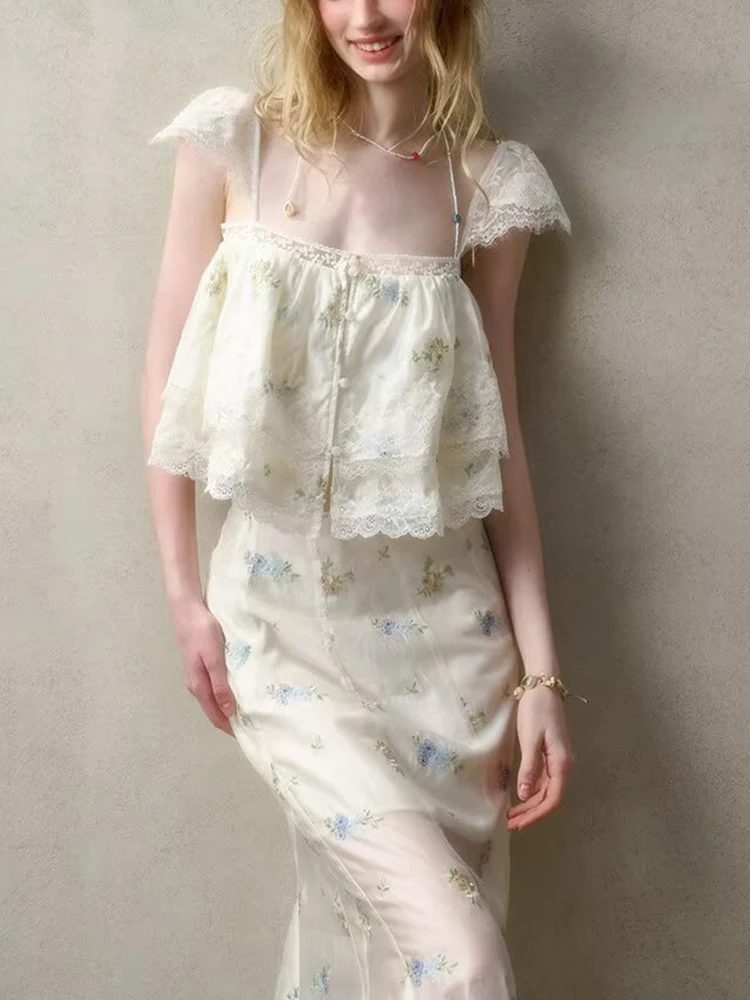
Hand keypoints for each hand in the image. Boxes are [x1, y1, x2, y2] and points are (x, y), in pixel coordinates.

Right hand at [171, 598, 236, 735]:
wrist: (187, 610)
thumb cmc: (202, 632)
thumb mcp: (214, 658)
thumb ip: (220, 684)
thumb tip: (228, 710)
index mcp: (199, 686)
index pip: (215, 716)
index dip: (229, 728)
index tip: (248, 735)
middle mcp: (196, 685)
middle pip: (214, 710)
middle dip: (231, 720)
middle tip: (253, 725)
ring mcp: (197, 676)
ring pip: (214, 699)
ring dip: (228, 707)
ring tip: (249, 711)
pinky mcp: (201, 666)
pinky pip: (214, 687)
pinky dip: (225, 694)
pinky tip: (237, 690)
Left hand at [506, 685, 574, 830]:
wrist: (542, 687)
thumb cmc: (536, 711)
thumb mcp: (530, 739)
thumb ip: (529, 767)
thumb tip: (525, 794)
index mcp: (562, 763)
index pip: (552, 799)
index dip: (536, 814)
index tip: (519, 823)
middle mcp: (563, 765)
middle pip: (549, 797)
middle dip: (531, 813)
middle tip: (510, 823)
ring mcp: (558, 760)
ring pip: (546, 790)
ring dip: (530, 804)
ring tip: (512, 814)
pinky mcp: (551, 754)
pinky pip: (544, 780)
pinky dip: (532, 790)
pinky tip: (520, 795)